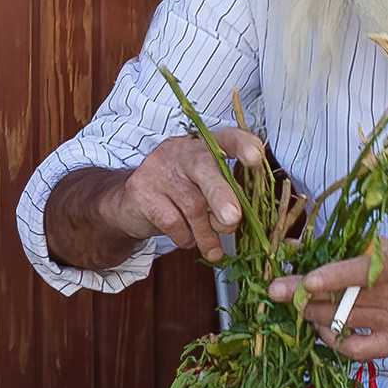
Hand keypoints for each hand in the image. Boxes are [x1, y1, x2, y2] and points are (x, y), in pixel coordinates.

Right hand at [102, 128, 265, 263]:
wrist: (131, 202)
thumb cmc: (181, 193)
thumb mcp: (206, 186)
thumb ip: (228, 194)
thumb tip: (243, 219)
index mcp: (205, 145)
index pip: (228, 138)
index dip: (242, 145)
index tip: (255, 158)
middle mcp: (182, 150)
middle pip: (205, 168)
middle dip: (222, 196)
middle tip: (232, 219)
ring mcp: (159, 168)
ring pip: (192, 204)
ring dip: (207, 233)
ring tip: (214, 249)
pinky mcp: (141, 190)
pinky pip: (172, 221)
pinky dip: (186, 237)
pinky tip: (187, 237)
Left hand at [266, 238, 387, 359]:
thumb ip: (347, 247)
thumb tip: (295, 248)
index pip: (366, 271)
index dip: (334, 276)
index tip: (307, 281)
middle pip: (346, 298)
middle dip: (305, 295)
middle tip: (276, 290)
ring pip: (344, 321)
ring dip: (313, 312)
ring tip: (298, 304)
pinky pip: (355, 349)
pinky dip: (332, 338)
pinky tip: (323, 327)